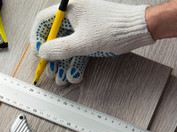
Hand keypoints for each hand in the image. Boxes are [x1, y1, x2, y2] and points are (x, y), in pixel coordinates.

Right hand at [30, 0, 154, 84]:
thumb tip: (43, 52)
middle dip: (52, 57)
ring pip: (66, 45)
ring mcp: (83, 25)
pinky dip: (75, 61)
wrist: (139, 29)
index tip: (38, 53)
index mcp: (70, 8)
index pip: (43, 21)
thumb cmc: (115, 28)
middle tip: (50, 70)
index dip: (37, 38)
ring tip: (62, 77)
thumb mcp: (83, 42)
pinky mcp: (90, 35)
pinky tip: (74, 74)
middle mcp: (75, 15)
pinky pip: (77, 48)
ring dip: (63, 63)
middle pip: (54, 36)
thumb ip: (59, 48)